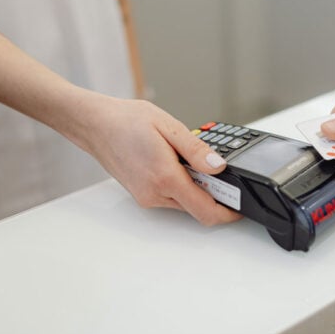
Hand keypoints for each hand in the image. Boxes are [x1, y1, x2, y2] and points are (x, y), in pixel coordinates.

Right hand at [68, 92, 240, 225]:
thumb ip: (197, 150)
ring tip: (189, 157)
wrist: (94, 124)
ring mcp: (147, 197)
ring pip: (183, 202)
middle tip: (219, 170)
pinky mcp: (142, 194)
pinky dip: (180, 184)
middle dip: (213, 194)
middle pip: (196, 207)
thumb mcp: (169, 127)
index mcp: (166, 178)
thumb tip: (219, 166)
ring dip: (195, 187)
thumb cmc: (125, 121)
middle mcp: (155, 194)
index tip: (240, 206)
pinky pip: (170, 196)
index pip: (205, 210)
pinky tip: (174, 162)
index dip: (228, 212)